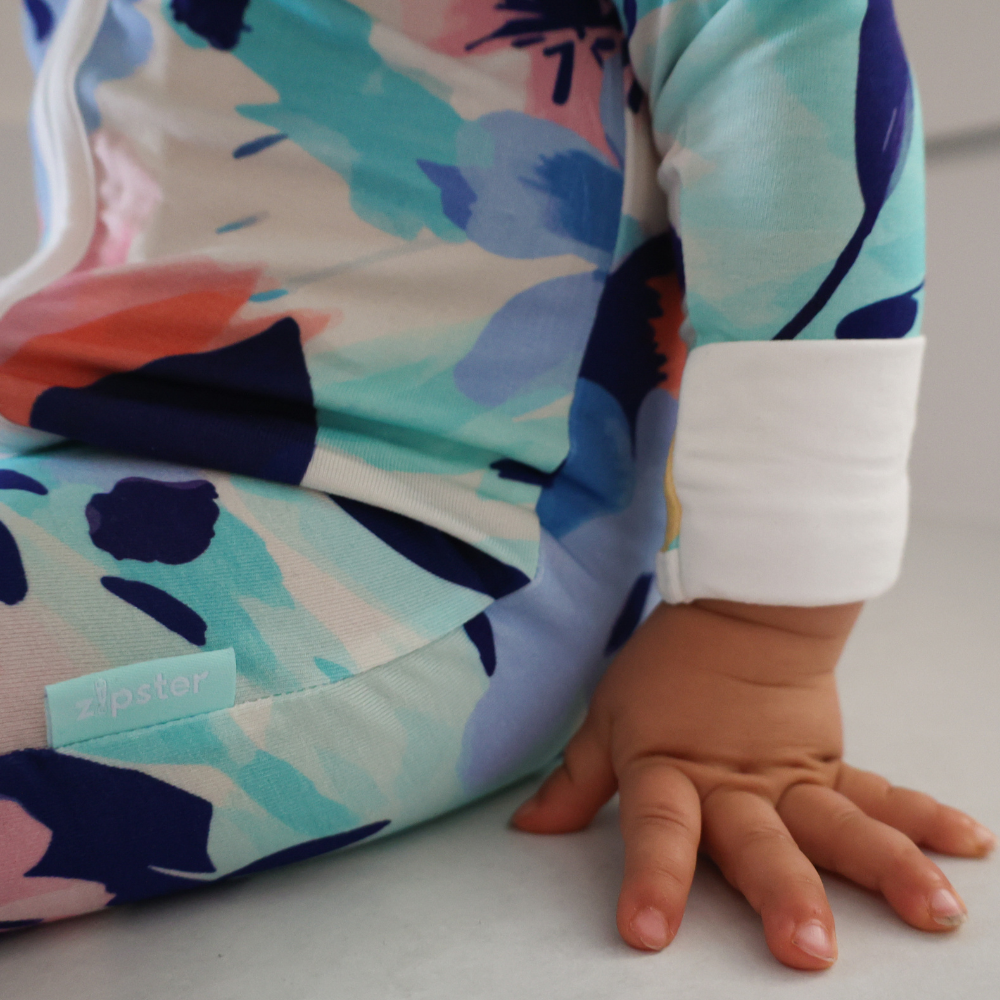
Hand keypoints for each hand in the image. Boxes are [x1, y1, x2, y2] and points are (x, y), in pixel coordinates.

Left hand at [511, 600, 995, 969]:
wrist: (739, 608)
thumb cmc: (666, 668)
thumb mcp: (609, 719)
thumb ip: (577, 780)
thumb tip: (530, 829)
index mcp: (671, 772)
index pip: (657, 828)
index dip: (652, 876)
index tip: (649, 931)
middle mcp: (735, 784)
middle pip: (757, 839)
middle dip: (781, 892)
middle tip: (809, 949)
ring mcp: (791, 776)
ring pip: (836, 823)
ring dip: (883, 866)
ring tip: (933, 911)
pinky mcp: (830, 765)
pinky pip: (880, 793)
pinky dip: (922, 817)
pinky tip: (969, 846)